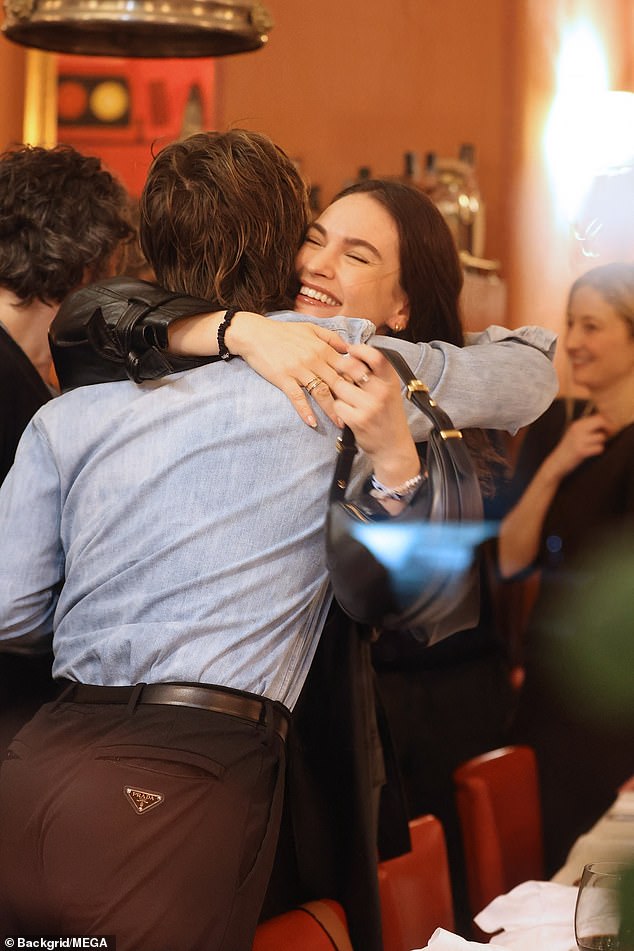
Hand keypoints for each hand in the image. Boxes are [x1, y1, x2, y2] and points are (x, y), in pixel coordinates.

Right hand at [230, 314, 374, 427]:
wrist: (256, 334)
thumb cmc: (283, 332)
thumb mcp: (310, 328)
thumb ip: (330, 338)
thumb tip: (348, 348)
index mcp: (322, 348)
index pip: (346, 366)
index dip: (357, 380)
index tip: (367, 393)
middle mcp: (314, 360)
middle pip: (337, 382)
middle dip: (350, 399)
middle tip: (361, 414)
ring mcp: (299, 370)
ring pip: (320, 392)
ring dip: (332, 410)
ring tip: (340, 424)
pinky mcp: (284, 378)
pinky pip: (297, 397)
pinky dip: (304, 411)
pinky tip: (312, 422)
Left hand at [331, 344, 419, 487]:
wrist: (393, 447)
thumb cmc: (388, 416)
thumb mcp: (390, 391)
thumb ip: (377, 374)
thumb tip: (353, 353)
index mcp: (391, 381)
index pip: (376, 356)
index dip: (360, 349)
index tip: (351, 350)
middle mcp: (382, 392)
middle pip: (351, 367)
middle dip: (341, 366)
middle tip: (339, 370)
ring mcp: (369, 406)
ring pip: (339, 385)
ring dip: (338, 389)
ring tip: (346, 396)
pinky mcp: (357, 420)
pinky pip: (337, 404)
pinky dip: (338, 407)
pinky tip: (346, 411)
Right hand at [546, 413, 608, 477]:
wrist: (556, 463)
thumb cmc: (569, 449)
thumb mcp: (575, 434)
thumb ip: (588, 428)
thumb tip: (606, 423)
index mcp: (577, 424)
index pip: (598, 417)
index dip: (606, 423)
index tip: (607, 430)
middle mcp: (577, 429)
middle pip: (601, 422)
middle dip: (608, 429)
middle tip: (607, 437)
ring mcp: (579, 440)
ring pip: (601, 436)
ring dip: (601, 442)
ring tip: (594, 447)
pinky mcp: (581, 451)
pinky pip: (599, 448)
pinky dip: (598, 450)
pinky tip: (592, 453)